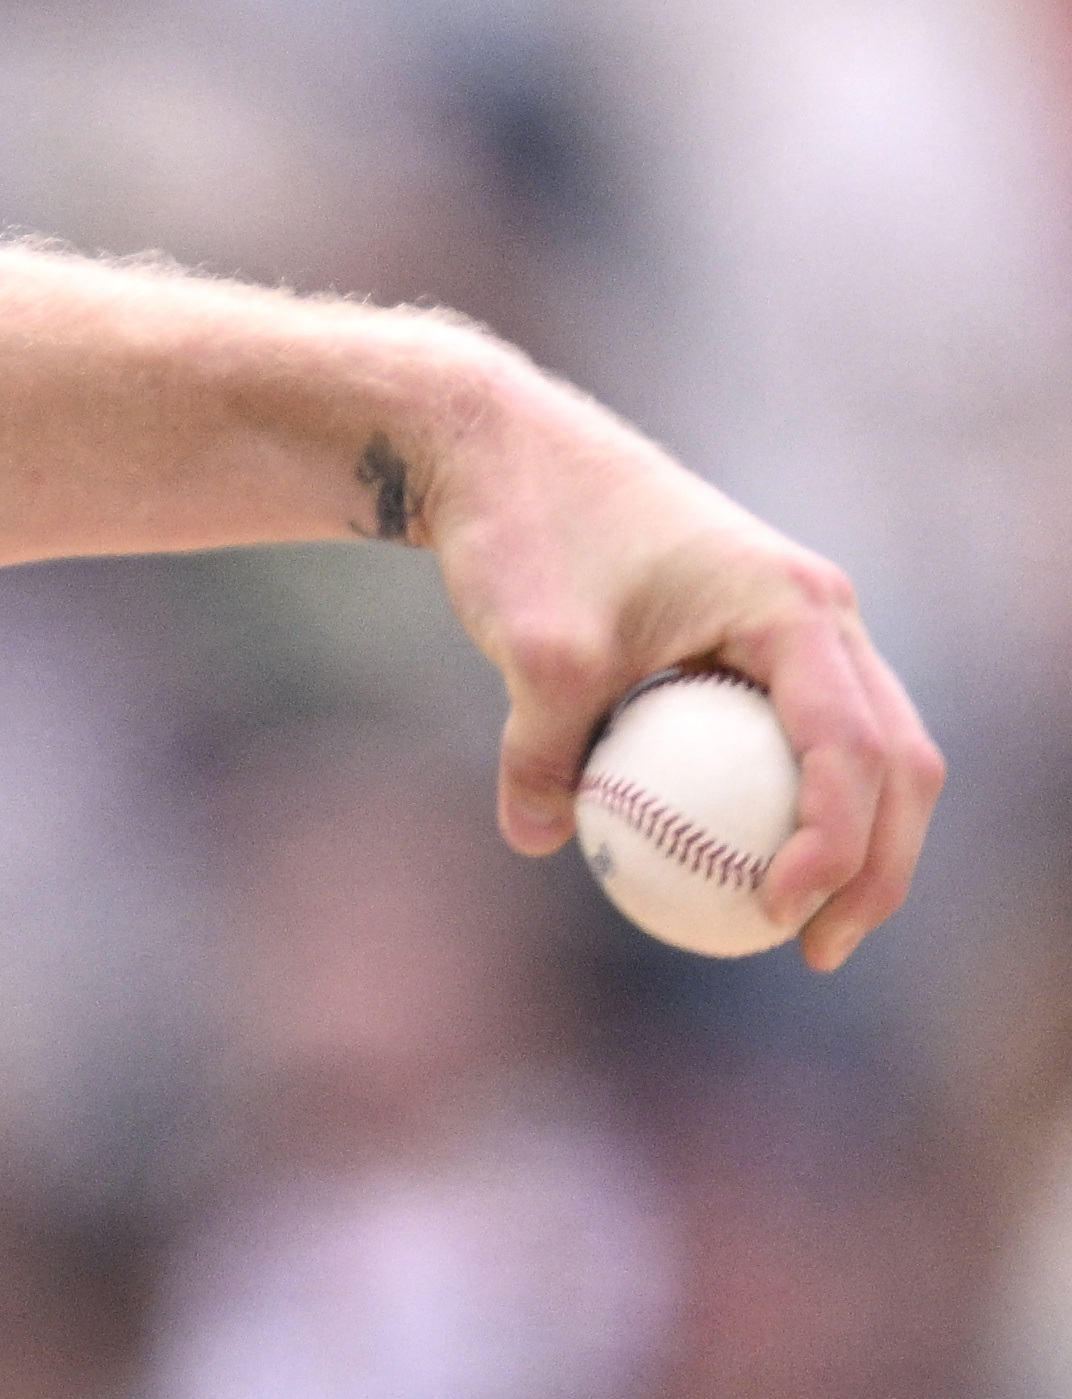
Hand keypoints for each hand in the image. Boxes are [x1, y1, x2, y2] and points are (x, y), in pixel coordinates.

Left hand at [419, 359, 941, 968]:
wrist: (502, 449)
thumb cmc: (524, 533)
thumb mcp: (528, 649)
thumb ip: (542, 750)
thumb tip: (541, 840)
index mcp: (792, 608)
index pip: (851, 751)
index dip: (832, 847)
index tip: (771, 913)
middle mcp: (821, 610)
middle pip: (896, 759)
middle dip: (877, 866)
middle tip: (814, 949)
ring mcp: (798, 620)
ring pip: (868, 749)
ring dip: (854, 841)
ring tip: (795, 926)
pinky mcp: (758, 634)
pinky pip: (803, 734)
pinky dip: (795, 801)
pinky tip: (736, 865)